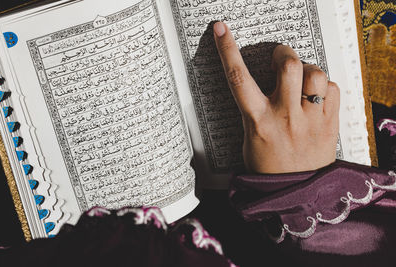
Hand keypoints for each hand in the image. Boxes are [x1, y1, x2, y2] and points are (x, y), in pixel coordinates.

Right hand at [213, 22, 339, 172]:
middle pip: (288, 65)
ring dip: (307, 69)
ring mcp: (310, 120)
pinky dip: (324, 86)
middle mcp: (284, 117)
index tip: (221, 31)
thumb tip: (258, 85)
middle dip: (282, 52)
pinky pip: (332, 89)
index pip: (238, 78)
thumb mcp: (250, 139)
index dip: (227, 50)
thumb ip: (254, 110)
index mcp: (258, 121)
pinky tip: (315, 96)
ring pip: (315, 72)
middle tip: (278, 59)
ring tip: (301, 80)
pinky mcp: (330, 123)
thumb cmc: (268, 168)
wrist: (296, 192)